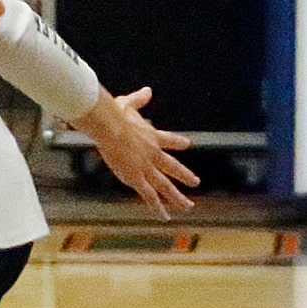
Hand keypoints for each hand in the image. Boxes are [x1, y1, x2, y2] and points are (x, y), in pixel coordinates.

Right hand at [71, 86, 197, 217]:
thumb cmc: (115, 115)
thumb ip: (138, 99)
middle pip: (173, 167)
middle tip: (196, 182)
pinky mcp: (137, 178)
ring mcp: (147, 167)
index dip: (178, 142)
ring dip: (177, 196)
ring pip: (165, 185)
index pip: (169, 140)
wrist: (111, 128)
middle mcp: (154, 154)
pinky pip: (150, 196)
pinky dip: (158, 207)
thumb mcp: (127, 104)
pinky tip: (165, 216)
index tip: (187, 144)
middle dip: (184, 175)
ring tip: (188, 206)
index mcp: (152, 136)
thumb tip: (148, 90)